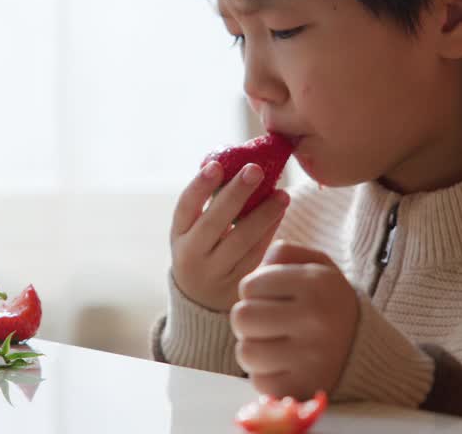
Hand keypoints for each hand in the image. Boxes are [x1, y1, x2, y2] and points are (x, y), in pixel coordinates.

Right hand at [169, 160, 290, 312]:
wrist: (200, 301)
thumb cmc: (201, 249)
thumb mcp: (192, 231)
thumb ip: (206, 203)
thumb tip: (230, 160)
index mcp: (179, 235)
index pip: (185, 207)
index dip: (199, 186)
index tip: (217, 165)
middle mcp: (192, 255)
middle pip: (215, 222)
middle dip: (236, 194)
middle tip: (256, 170)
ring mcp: (215, 272)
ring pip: (242, 240)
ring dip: (264, 214)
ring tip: (281, 193)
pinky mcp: (238, 283)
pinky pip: (257, 254)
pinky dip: (270, 231)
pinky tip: (280, 212)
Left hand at [231, 240, 358, 399]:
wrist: (369, 350)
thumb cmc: (329, 303)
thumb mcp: (317, 266)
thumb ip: (283, 254)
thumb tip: (256, 270)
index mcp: (315, 283)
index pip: (248, 286)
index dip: (255, 292)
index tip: (273, 299)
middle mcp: (315, 319)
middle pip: (241, 318)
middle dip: (248, 320)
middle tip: (267, 323)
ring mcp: (310, 358)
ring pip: (245, 352)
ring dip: (254, 348)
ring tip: (274, 344)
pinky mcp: (304, 388)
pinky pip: (259, 382)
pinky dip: (266, 375)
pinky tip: (285, 366)